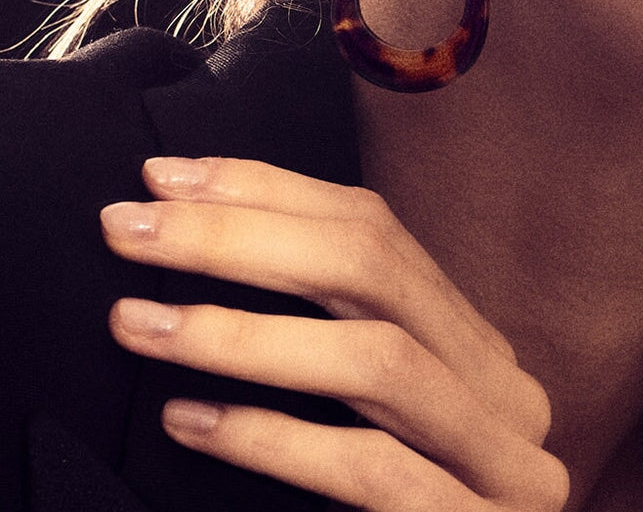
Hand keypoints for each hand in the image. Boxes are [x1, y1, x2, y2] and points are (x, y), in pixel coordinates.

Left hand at [101, 158, 568, 510]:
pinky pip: (368, 469)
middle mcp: (503, 389)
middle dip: (239, 238)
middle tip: (132, 227)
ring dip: (242, 332)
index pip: (377, 228)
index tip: (169, 179)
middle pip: (373, 270)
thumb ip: (333, 334)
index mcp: (474, 344)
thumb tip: (202, 231)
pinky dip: (273, 438)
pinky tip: (191, 419)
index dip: (269, 191)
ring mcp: (504, 464)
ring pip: (374, 359)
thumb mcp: (374, 413)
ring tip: (138, 321)